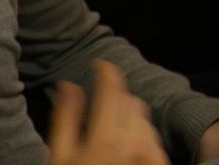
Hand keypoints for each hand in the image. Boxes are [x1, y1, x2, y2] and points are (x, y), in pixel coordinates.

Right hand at [47, 61, 165, 164]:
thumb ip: (64, 118)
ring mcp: (149, 152)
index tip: (99, 63)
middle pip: (130, 100)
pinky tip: (126, 146)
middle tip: (97, 112)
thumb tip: (67, 84)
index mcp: (106, 137)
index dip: (106, 70)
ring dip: (128, 117)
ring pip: (143, 116)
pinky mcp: (159, 161)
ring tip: (109, 133)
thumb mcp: (59, 155)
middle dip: (114, 98)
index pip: (112, 90)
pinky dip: (140, 133)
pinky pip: (153, 136)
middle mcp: (133, 141)